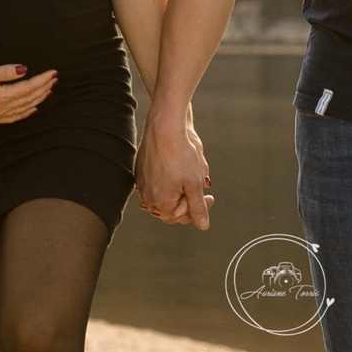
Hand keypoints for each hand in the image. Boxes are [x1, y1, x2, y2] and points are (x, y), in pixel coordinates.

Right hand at [0, 65, 56, 123]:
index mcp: (1, 96)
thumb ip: (4, 72)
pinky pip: (13, 118)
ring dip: (37, 100)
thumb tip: (23, 70)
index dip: (42, 80)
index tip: (53, 73)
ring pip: (24, 108)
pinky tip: (32, 110)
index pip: (28, 87)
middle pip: (29, 98)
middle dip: (43, 88)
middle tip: (54, 79)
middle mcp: (2, 108)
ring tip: (48, 91)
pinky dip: (25, 114)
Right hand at [134, 107, 213, 229]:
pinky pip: (158, 181)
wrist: (165, 125)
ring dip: (181, 185)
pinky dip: (170, 176)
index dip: (199, 208)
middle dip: (189, 196)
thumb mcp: (195, 183)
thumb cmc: (180, 152)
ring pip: (167, 192)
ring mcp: (143, 183)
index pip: (183, 216)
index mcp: (161, 202)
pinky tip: (179, 164)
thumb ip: (197, 207)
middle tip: (202, 185)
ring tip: (191, 170)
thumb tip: (203, 226)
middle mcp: (148, 196)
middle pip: (173, 206)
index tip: (209, 197)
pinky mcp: (142, 170)